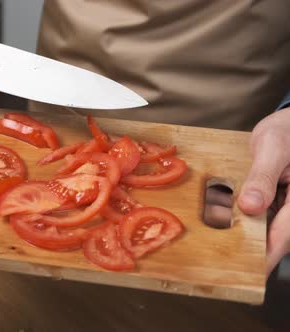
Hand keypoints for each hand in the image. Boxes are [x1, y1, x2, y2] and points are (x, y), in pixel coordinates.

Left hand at [237, 107, 289, 276]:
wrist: (289, 124)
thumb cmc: (287, 131)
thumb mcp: (272, 147)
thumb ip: (263, 177)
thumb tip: (250, 206)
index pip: (285, 234)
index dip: (267, 255)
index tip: (250, 271)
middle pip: (274, 236)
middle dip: (249, 247)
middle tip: (220, 259)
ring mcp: (284, 206)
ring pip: (264, 228)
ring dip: (243, 233)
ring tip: (215, 239)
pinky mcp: (274, 203)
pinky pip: (257, 216)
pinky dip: (240, 217)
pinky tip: (221, 217)